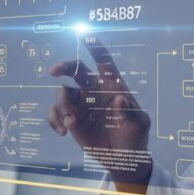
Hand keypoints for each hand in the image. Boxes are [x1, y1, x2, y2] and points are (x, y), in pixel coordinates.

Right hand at [47, 36, 151, 186]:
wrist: (123, 159)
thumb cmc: (135, 136)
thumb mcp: (140, 125)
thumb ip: (131, 112)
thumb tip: (120, 99)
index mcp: (113, 86)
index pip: (104, 62)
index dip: (95, 47)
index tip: (85, 35)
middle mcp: (94, 91)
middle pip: (76, 70)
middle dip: (64, 66)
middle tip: (54, 71)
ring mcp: (81, 104)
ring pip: (62, 93)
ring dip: (61, 106)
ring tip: (69, 124)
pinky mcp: (71, 119)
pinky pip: (54, 113)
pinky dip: (53, 119)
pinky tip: (62, 132)